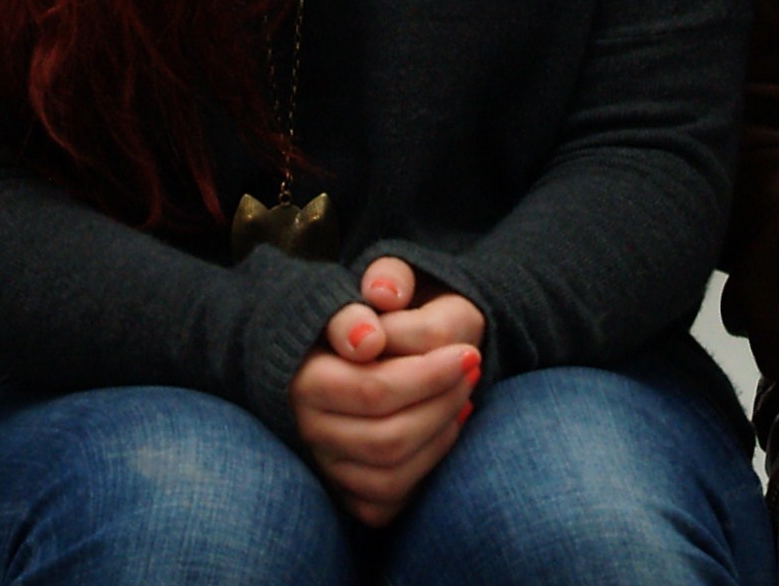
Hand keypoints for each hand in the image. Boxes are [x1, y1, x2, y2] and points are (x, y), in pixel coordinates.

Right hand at [288, 255, 483, 525]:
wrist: (363, 344)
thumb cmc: (377, 311)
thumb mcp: (384, 281)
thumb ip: (381, 285)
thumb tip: (369, 336)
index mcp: (306, 377)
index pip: (375, 390)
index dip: (429, 374)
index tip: (467, 352)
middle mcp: (309, 426)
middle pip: (388, 437)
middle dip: (442, 404)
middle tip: (472, 368)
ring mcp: (326, 462)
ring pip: (390, 472)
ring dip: (441, 434)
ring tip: (464, 394)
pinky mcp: (346, 489)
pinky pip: (388, 498)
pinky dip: (426, 466)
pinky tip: (447, 427)